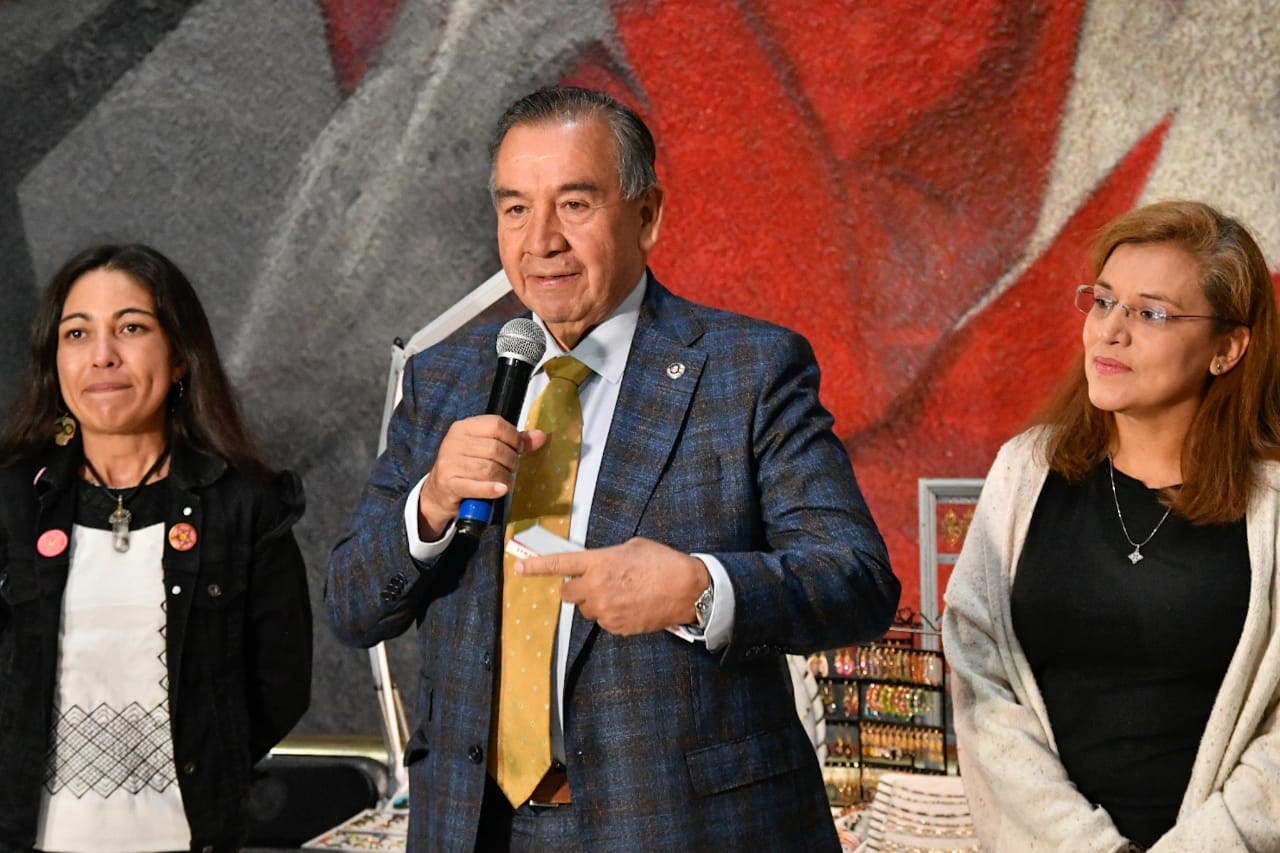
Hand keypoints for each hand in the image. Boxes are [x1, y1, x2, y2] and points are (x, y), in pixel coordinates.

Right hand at [417, 416, 546, 538]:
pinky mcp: (448, 483)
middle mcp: (454, 442)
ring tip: (507, 482)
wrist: (439, 491)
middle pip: (495, 448)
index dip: (514, 437)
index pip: (496, 425)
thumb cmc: (467, 466)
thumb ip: (513, 442)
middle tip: (513, 469)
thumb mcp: (486, 449)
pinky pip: (476, 486)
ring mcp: (449, 463)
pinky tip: (500, 490)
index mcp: (464, 427)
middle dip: (511, 461)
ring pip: (488, 469)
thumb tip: (540, 437)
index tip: (519, 449)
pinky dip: (492, 489)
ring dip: (504, 478)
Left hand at [516, 537, 710, 634]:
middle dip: (575, 590)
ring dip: (596, 602)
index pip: (559, 564)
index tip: (518, 567)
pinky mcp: (617, 627)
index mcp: (598, 563)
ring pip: (587, 610)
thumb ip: (608, 557)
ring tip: (623, 593)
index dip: (536, 566)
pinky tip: (631, 605)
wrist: (687, 589)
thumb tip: (600, 567)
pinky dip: (613, 615)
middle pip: (567, 594)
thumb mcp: (631, 547)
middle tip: (594, 584)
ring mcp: (605, 610)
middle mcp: (596, 588)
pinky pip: (604, 622)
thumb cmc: (662, 562)